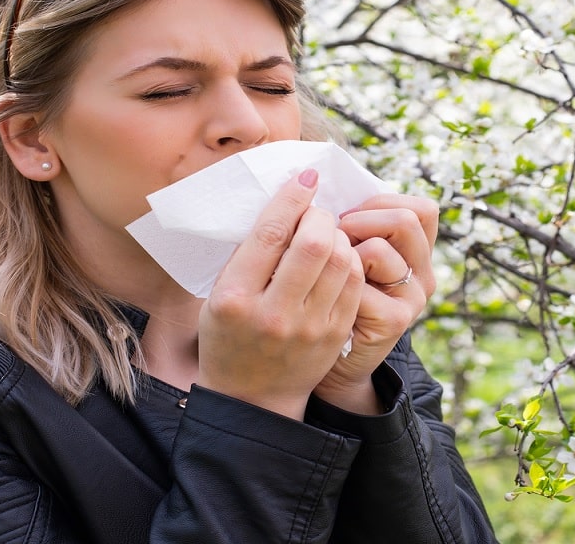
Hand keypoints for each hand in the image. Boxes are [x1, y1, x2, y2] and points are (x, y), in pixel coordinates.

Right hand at [196, 169, 364, 419]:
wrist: (252, 397)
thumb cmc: (229, 334)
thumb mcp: (220, 294)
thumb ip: (248, 254)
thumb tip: (285, 202)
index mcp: (236, 299)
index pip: (270, 234)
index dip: (292, 198)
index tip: (306, 177)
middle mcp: (274, 314)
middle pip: (314, 243)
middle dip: (321, 216)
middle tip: (316, 212)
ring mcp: (310, 328)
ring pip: (343, 260)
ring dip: (340, 236)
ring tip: (327, 235)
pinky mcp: (335, 335)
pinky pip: (355, 283)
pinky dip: (351, 260)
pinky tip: (339, 257)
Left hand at [313, 194, 438, 412]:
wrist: (329, 360)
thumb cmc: (330, 297)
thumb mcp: (348, 253)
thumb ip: (353, 224)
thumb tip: (318, 180)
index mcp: (417, 252)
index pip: (421, 208)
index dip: (381, 203)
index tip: (349, 218)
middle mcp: (423, 273)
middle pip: (406, 220)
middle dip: (360, 221)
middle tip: (336, 241)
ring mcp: (413, 298)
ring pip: (380, 248)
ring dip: (344, 253)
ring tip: (328, 272)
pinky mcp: (396, 320)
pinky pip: (359, 282)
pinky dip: (335, 284)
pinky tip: (327, 300)